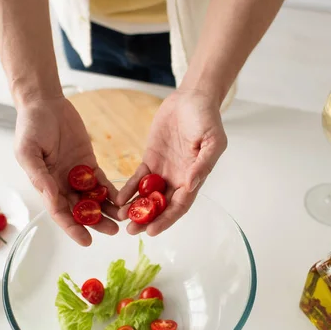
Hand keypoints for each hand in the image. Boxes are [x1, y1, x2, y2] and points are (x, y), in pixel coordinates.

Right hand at [15, 96, 119, 245]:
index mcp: (46, 185)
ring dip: (108, 210)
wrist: (45, 103)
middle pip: (81, 210)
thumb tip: (52, 197)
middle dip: (97, 222)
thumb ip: (39, 175)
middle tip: (113, 231)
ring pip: (94, 199)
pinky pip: (103, 182)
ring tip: (123, 220)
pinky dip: (112, 191)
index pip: (60, 213)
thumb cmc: (31, 126)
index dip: (72, 228)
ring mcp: (77, 175)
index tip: (86, 240)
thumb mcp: (28, 151)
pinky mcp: (90, 164)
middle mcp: (62, 185)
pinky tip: (124, 200)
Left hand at [117, 89, 226, 235]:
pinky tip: (118, 199)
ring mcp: (163, 171)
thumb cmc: (207, 118)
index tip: (152, 231)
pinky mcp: (150, 160)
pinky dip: (129, 190)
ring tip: (121, 218)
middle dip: (147, 220)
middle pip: (161, 206)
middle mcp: (178, 180)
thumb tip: (191, 185)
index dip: (166, 219)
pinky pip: (138, 179)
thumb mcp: (213, 141)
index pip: (180, 206)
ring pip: (147, 196)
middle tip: (132, 231)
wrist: (192, 98)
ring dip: (135, 209)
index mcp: (194, 178)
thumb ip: (203, 164)